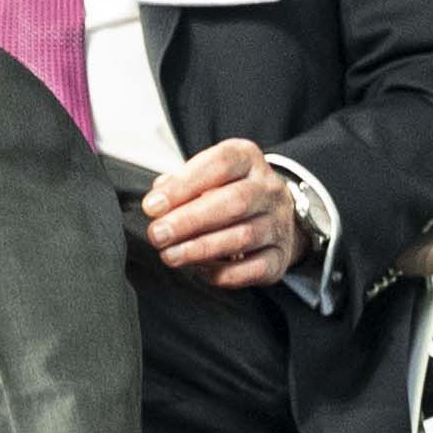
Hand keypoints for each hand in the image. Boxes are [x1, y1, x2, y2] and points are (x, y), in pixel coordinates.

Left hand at [141, 137, 302, 291]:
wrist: (273, 215)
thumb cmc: (228, 193)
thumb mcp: (207, 176)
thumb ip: (181, 184)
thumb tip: (158, 200)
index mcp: (248, 159)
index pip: (220, 164)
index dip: (184, 185)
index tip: (152, 205)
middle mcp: (269, 189)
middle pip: (234, 202)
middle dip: (189, 220)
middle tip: (158, 234)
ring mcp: (278, 224)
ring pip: (243, 237)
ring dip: (200, 249)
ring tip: (170, 255)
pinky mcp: (280, 256)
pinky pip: (253, 268)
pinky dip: (223, 272)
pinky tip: (198, 270)